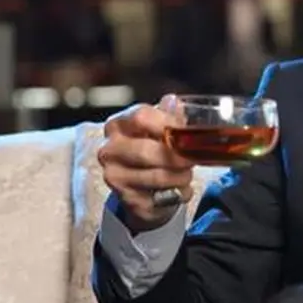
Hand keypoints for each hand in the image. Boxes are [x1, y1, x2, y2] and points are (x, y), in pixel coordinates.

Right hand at [98, 96, 193, 231]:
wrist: (141, 186)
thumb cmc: (152, 149)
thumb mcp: (159, 128)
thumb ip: (168, 115)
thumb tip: (174, 102)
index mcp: (117, 125)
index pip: (141, 117)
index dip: (168, 123)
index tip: (186, 132)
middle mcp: (109, 150)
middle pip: (146, 151)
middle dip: (177, 156)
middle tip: (192, 159)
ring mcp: (114, 176)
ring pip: (156, 176)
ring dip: (181, 177)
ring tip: (187, 174)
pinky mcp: (128, 199)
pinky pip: (161, 197)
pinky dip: (178, 193)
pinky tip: (179, 189)